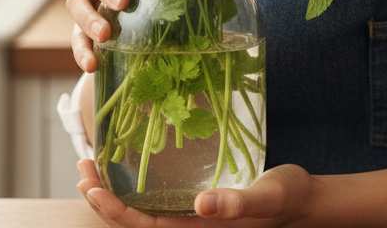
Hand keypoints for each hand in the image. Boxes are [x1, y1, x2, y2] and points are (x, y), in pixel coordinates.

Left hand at [76, 158, 314, 226]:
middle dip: (104, 198)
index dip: (114, 210)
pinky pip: (160, 197)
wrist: (304, 201)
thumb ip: (237, 203)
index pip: (144, 227)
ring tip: (93, 167)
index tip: (92, 186)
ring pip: (143, 209)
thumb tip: (201, 205)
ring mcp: (193, 214)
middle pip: (135, 220)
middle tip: (82, 167)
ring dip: (115, 191)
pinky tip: (131, 164)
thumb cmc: (286, 197)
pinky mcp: (200, 202)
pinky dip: (138, 183)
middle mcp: (190, 224)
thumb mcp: (266, 198)